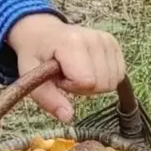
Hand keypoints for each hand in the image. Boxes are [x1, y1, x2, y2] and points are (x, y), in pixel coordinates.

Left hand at [6, 14, 125, 123]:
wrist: (41, 33)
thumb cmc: (36, 54)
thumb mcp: (30, 76)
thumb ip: (48, 98)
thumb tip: (67, 117)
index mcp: (71, 42)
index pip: (87, 81)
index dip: (71, 86)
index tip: (58, 75)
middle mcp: (94, 38)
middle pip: (102, 84)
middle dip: (82, 86)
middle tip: (65, 73)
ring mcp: (107, 40)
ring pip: (112, 82)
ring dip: (93, 83)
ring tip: (74, 69)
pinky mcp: (114, 44)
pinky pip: (119, 76)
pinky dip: (103, 77)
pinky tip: (86, 67)